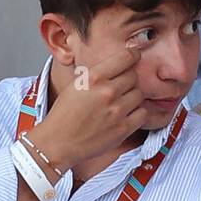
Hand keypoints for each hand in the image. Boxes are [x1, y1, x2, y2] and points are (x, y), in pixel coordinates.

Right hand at [28, 47, 145, 171]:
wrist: (57, 144)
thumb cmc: (64, 115)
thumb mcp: (76, 85)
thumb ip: (99, 73)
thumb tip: (121, 62)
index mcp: (93, 77)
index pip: (126, 57)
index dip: (133, 56)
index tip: (135, 57)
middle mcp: (106, 91)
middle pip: (134, 76)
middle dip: (128, 81)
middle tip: (120, 89)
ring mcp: (116, 110)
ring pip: (140, 94)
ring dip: (133, 98)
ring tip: (120, 104)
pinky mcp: (123, 128)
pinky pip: (143, 113)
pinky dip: (137, 114)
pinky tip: (126, 116)